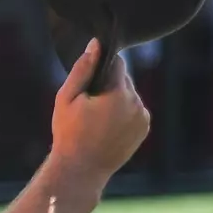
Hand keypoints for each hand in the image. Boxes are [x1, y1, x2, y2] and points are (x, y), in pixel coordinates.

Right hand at [49, 40, 150, 181]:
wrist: (82, 168)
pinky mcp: (144, 127)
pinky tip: (107, 124)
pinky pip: (135, 109)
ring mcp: (143, 116)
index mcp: (118, 93)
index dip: (101, 66)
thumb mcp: (67, 98)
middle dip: (108, 83)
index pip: (116, 63)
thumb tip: (96, 44)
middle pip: (124, 78)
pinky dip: (124, 111)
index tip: (89, 79)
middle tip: (89, 101)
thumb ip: (83, 69)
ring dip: (117, 97)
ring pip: (130, 94)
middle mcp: (136, 102)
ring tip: (97, 115)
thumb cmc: (69, 132)